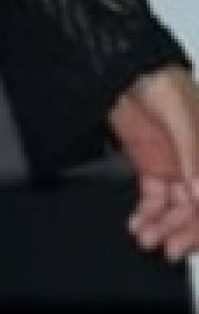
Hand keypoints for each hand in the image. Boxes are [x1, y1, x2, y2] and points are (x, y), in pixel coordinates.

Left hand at [107, 65, 198, 261]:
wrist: (121, 66)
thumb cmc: (159, 78)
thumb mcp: (181, 115)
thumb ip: (193, 156)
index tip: (188, 239)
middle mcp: (197, 163)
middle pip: (197, 207)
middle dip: (184, 230)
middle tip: (167, 247)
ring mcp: (176, 166)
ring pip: (176, 208)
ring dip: (163, 226)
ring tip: (146, 237)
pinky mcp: (152, 167)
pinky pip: (155, 200)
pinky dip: (147, 215)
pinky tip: (139, 224)